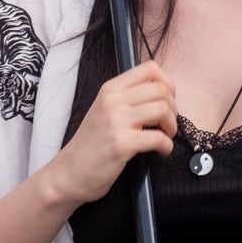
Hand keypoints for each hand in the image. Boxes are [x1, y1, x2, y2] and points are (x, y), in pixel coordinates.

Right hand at [47, 60, 176, 206]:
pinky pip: (158, 138)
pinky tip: (161, 151)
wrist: (68, 173)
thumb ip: (128, 98)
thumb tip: (162, 93)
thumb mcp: (105, 110)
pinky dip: (167, 146)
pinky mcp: (121, 144)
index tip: (167, 101)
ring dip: (171, 126)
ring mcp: (116, 121)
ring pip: (163, 109)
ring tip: (165, 136)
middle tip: (167, 124)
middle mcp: (113, 100)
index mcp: (111, 89)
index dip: (167, 83)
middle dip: (173, 108)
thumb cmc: (91, 144)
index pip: (150, 69)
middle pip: (161, 89)